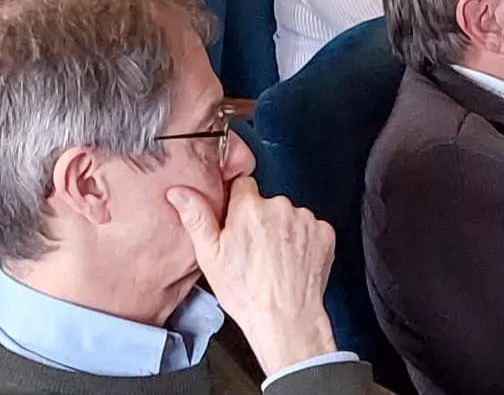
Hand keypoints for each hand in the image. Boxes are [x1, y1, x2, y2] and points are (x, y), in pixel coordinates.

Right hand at [167, 178, 336, 376]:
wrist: (285, 317)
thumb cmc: (245, 292)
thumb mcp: (210, 257)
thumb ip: (197, 217)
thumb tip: (178, 191)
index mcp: (249, 207)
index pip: (242, 185)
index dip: (238, 204)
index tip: (237, 223)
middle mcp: (280, 206)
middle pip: (267, 202)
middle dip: (261, 219)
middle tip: (254, 250)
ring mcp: (306, 218)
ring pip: (289, 215)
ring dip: (283, 229)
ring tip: (273, 260)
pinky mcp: (325, 232)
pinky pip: (311, 228)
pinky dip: (304, 240)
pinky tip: (292, 261)